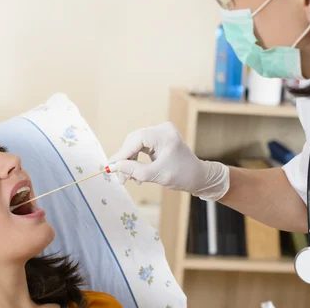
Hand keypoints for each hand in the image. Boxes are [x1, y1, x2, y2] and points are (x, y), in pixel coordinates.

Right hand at [108, 122, 229, 200]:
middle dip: (125, 160)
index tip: (111, 167)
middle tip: (120, 178)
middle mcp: (162, 129)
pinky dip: (136, 160)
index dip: (122, 153)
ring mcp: (160, 133)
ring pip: (135, 144)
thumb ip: (134, 170)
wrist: (198, 177)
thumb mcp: (157, 175)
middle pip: (134, 141)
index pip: (137, 139)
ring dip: (129, 162)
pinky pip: (140, 147)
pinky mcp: (158, 139)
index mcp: (165, 135)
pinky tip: (136, 174)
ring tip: (128, 179)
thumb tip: (114, 166)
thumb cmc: (182, 176)